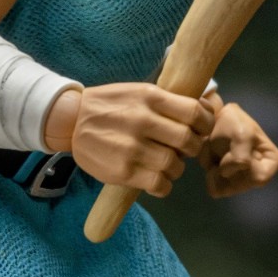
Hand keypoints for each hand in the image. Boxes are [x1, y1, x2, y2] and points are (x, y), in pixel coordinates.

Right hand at [45, 83, 213, 196]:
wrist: (70, 120)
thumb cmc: (110, 105)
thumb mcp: (139, 91)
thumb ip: (169, 101)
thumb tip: (207, 110)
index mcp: (150, 98)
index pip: (194, 113)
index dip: (206, 124)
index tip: (201, 130)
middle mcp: (142, 121)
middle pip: (189, 142)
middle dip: (192, 148)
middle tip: (183, 150)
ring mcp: (132, 148)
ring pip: (175, 166)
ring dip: (176, 168)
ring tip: (165, 164)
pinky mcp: (123, 171)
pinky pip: (159, 185)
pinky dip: (164, 185)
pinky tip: (156, 178)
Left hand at [199, 102, 277, 197]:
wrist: (215, 119)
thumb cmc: (234, 123)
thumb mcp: (242, 135)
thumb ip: (241, 157)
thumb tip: (226, 174)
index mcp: (273, 162)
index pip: (258, 177)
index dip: (241, 164)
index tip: (236, 146)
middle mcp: (261, 176)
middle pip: (240, 186)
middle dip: (225, 165)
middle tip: (225, 146)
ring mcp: (243, 182)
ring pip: (225, 189)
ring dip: (214, 167)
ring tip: (218, 151)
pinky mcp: (227, 185)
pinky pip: (215, 190)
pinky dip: (209, 172)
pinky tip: (213, 158)